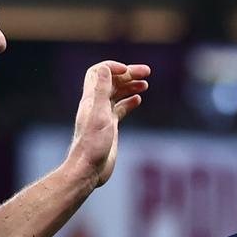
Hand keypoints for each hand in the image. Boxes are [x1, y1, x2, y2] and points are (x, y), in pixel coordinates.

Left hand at [69, 61, 150, 186]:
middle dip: (128, 74)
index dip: (113, 67)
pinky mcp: (109, 126)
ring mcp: (102, 115)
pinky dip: (129, 101)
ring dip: (130, 86)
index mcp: (91, 99)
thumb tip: (105, 68)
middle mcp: (95, 104)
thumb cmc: (93, 145)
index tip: (128, 70)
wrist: (89, 169)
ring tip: (145, 84)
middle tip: (146, 72)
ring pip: (117, 94)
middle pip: (111, 81)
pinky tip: (138, 100)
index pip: (98, 72)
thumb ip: (101, 91)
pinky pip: (119, 108)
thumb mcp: (99, 115)